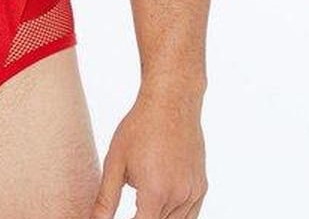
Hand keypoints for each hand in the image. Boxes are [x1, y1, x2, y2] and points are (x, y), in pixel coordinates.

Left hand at [89, 85, 207, 218]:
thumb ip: (106, 197)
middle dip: (142, 218)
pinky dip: (175, 215)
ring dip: (157, 217)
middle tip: (132, 206)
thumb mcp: (115, 161)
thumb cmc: (139, 127)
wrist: (171, 102)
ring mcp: (193, 192)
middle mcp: (178, 196)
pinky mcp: (201, 187)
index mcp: (155, 192)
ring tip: (143, 198)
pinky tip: (160, 202)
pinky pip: (190, 215)